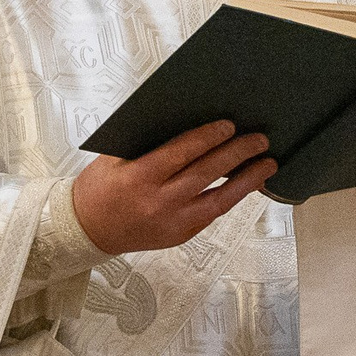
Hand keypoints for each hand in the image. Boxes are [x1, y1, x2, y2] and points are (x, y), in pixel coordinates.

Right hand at [72, 121, 276, 254]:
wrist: (88, 230)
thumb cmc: (101, 186)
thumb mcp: (116, 158)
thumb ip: (150, 142)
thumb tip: (190, 119)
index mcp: (138, 177)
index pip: (180, 153)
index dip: (208, 138)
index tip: (229, 125)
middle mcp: (158, 202)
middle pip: (205, 174)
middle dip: (236, 154)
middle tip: (259, 139)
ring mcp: (171, 223)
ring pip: (218, 200)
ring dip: (246, 180)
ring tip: (268, 163)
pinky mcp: (180, 235)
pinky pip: (212, 213)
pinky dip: (231, 197)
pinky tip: (247, 183)